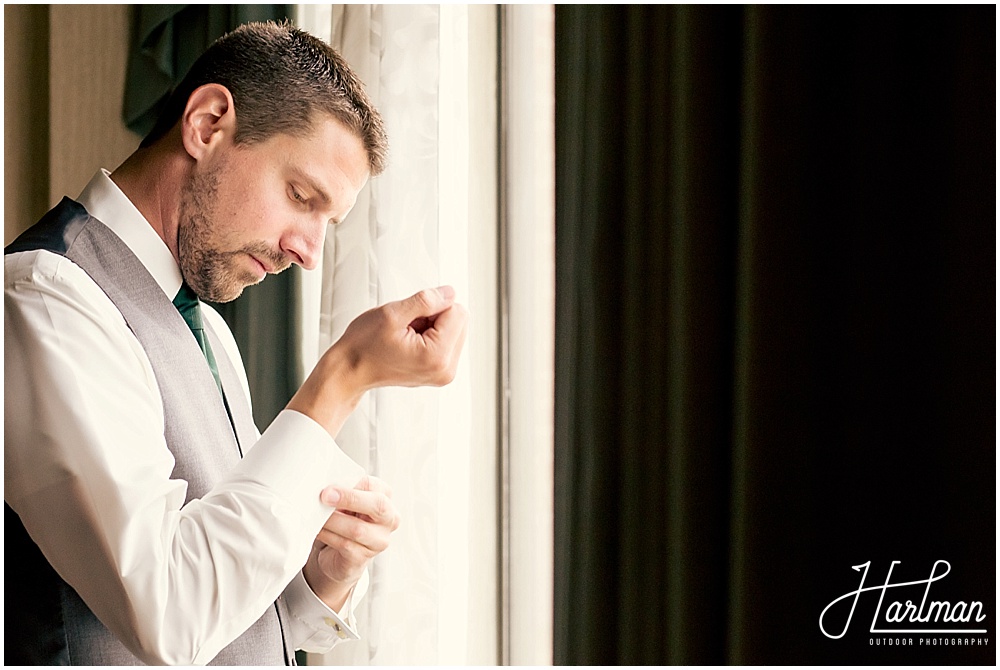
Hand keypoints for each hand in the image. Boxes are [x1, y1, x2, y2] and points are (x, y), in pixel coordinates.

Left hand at [302, 476, 400, 611]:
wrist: (337, 555)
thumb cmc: (343, 522)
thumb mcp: (345, 504)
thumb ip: (341, 493)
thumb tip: (325, 488)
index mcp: (384, 498)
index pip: (374, 485)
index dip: (352, 485)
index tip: (330, 486)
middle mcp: (388, 519)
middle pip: (378, 505)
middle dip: (350, 499)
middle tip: (325, 496)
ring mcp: (379, 541)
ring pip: (357, 529)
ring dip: (332, 521)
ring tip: (316, 516)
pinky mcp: (363, 558)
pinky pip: (345, 545)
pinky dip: (328, 535)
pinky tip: (318, 531)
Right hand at [337, 285, 468, 389]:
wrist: (350, 370)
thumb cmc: (364, 346)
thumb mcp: (392, 314)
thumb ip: (427, 300)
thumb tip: (451, 293)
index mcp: (437, 357)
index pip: (458, 312)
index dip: (433, 305)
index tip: (410, 318)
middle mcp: (446, 370)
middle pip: (460, 321)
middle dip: (434, 316)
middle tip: (407, 327)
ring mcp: (444, 373)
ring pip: (454, 329)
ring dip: (432, 325)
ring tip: (406, 336)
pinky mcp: (440, 372)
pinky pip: (447, 341)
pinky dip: (430, 335)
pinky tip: (410, 342)